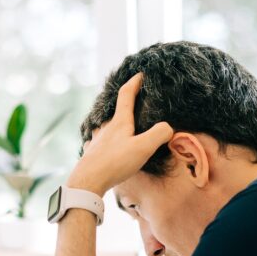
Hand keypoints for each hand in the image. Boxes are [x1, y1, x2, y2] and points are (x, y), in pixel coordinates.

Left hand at [68, 73, 172, 195]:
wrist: (87, 181)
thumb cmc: (115, 162)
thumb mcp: (143, 148)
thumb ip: (159, 134)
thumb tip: (168, 127)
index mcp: (119, 121)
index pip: (126, 94)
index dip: (135, 82)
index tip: (141, 74)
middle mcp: (106, 127)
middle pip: (116, 110)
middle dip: (126, 104)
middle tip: (135, 102)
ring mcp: (97, 139)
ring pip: (106, 125)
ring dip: (115, 122)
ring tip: (122, 126)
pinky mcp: (91, 152)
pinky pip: (99, 141)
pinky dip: (105, 139)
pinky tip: (106, 145)